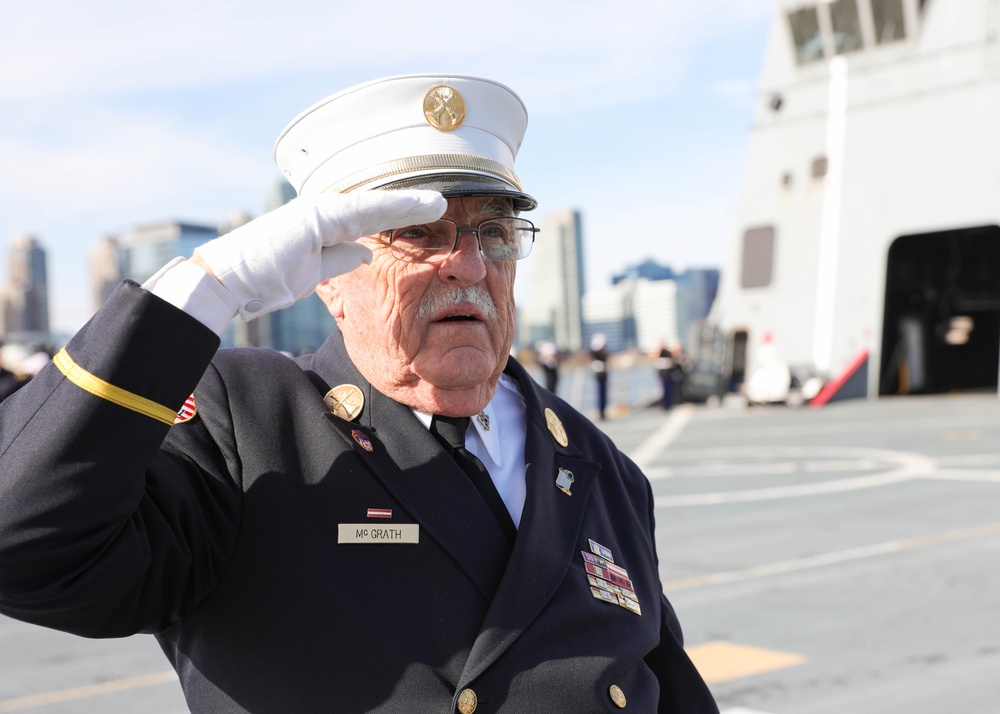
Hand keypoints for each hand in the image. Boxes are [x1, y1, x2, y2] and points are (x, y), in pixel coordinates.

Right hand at [193, 190, 446, 318]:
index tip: (428, 217)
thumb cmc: (266, 279)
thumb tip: (364, 251)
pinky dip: (392, 207)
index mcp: (324, 224)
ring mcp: (321, 210)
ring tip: (438, 203)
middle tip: (442, 203)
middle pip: (377, 207)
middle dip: (409, 206)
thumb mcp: (314, 273)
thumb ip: (339, 259)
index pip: (370, 218)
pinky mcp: (318, 216)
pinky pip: (364, 211)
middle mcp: (325, 211)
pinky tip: (417, 206)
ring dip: (409, 203)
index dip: (399, 217)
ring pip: (375, 204)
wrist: (231, 281)